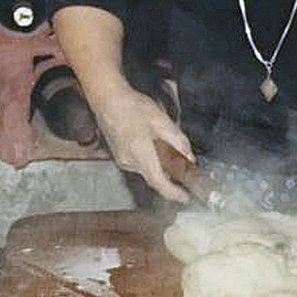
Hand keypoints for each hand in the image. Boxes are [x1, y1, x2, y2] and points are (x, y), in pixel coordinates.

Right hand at [89, 85, 192, 202]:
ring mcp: (123, 161)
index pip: (160, 183)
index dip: (174, 194)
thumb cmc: (133, 107)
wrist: (107, 99)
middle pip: (155, 178)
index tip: (186, 197)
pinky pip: (139, 165)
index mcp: (142, 155)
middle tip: (186, 172)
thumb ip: (178, 141)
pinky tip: (154, 146)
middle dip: (171, 178)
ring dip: (160, 167)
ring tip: (170, 152)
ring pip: (147, 171)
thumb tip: (189, 158)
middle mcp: (130, 162)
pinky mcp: (119, 157)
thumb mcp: (162, 121)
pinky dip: (151, 161)